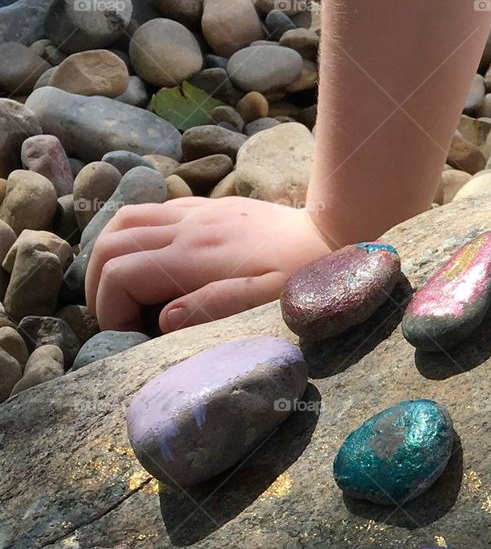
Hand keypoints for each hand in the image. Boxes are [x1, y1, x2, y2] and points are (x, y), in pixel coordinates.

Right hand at [85, 197, 330, 332]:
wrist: (335, 233)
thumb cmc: (306, 277)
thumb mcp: (268, 303)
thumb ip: (213, 308)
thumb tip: (161, 319)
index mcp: (194, 256)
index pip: (120, 274)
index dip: (109, 309)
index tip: (125, 337)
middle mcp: (186, 228)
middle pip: (110, 245)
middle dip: (97, 285)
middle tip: (112, 321)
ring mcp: (195, 214)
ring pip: (124, 221)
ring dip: (108, 256)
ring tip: (118, 292)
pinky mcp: (207, 210)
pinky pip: (151, 212)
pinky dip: (133, 237)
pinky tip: (150, 264)